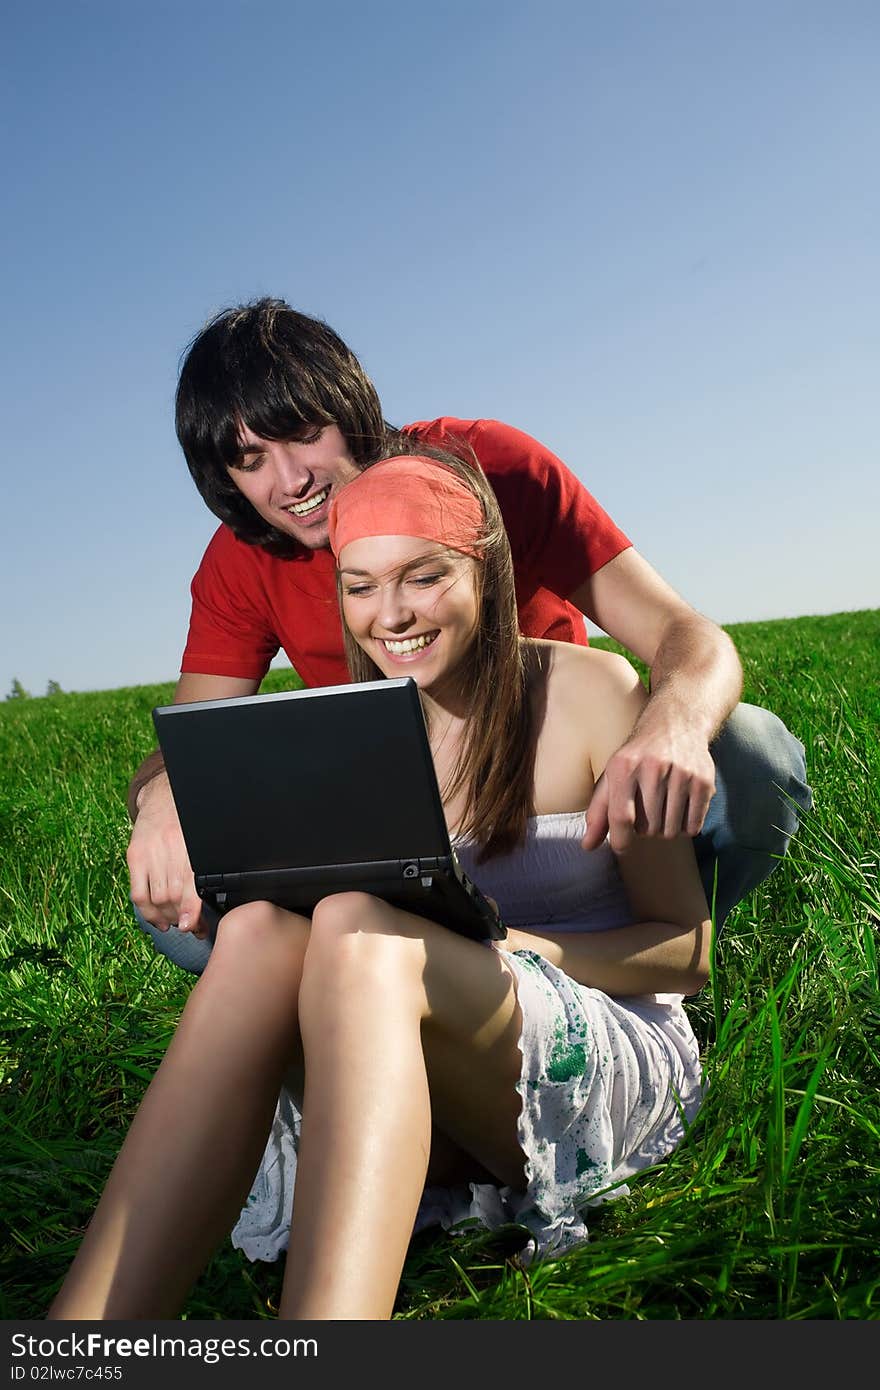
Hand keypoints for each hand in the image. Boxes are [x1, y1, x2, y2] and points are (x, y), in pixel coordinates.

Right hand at [126, 771, 204, 935]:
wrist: (162, 797)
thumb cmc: (187, 823)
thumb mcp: (201, 840)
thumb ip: (205, 867)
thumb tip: (214, 898)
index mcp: (190, 846)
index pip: (189, 885)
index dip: (190, 910)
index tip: (192, 926)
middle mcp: (168, 849)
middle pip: (172, 896)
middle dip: (182, 918)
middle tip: (193, 928)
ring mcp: (148, 853)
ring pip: (156, 898)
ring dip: (167, 918)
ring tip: (177, 924)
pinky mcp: (134, 857)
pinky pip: (138, 893)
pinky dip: (147, 912)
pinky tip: (158, 920)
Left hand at [583, 723, 715, 853]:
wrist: (675, 725)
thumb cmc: (638, 758)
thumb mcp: (612, 777)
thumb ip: (598, 812)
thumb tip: (587, 846)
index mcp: (624, 767)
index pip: (620, 816)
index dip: (620, 840)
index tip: (622, 846)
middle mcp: (653, 767)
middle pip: (647, 829)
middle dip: (644, 829)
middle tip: (646, 812)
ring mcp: (681, 774)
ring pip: (671, 831)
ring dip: (665, 829)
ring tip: (663, 809)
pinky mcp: (703, 781)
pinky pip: (693, 826)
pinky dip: (686, 826)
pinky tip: (680, 808)